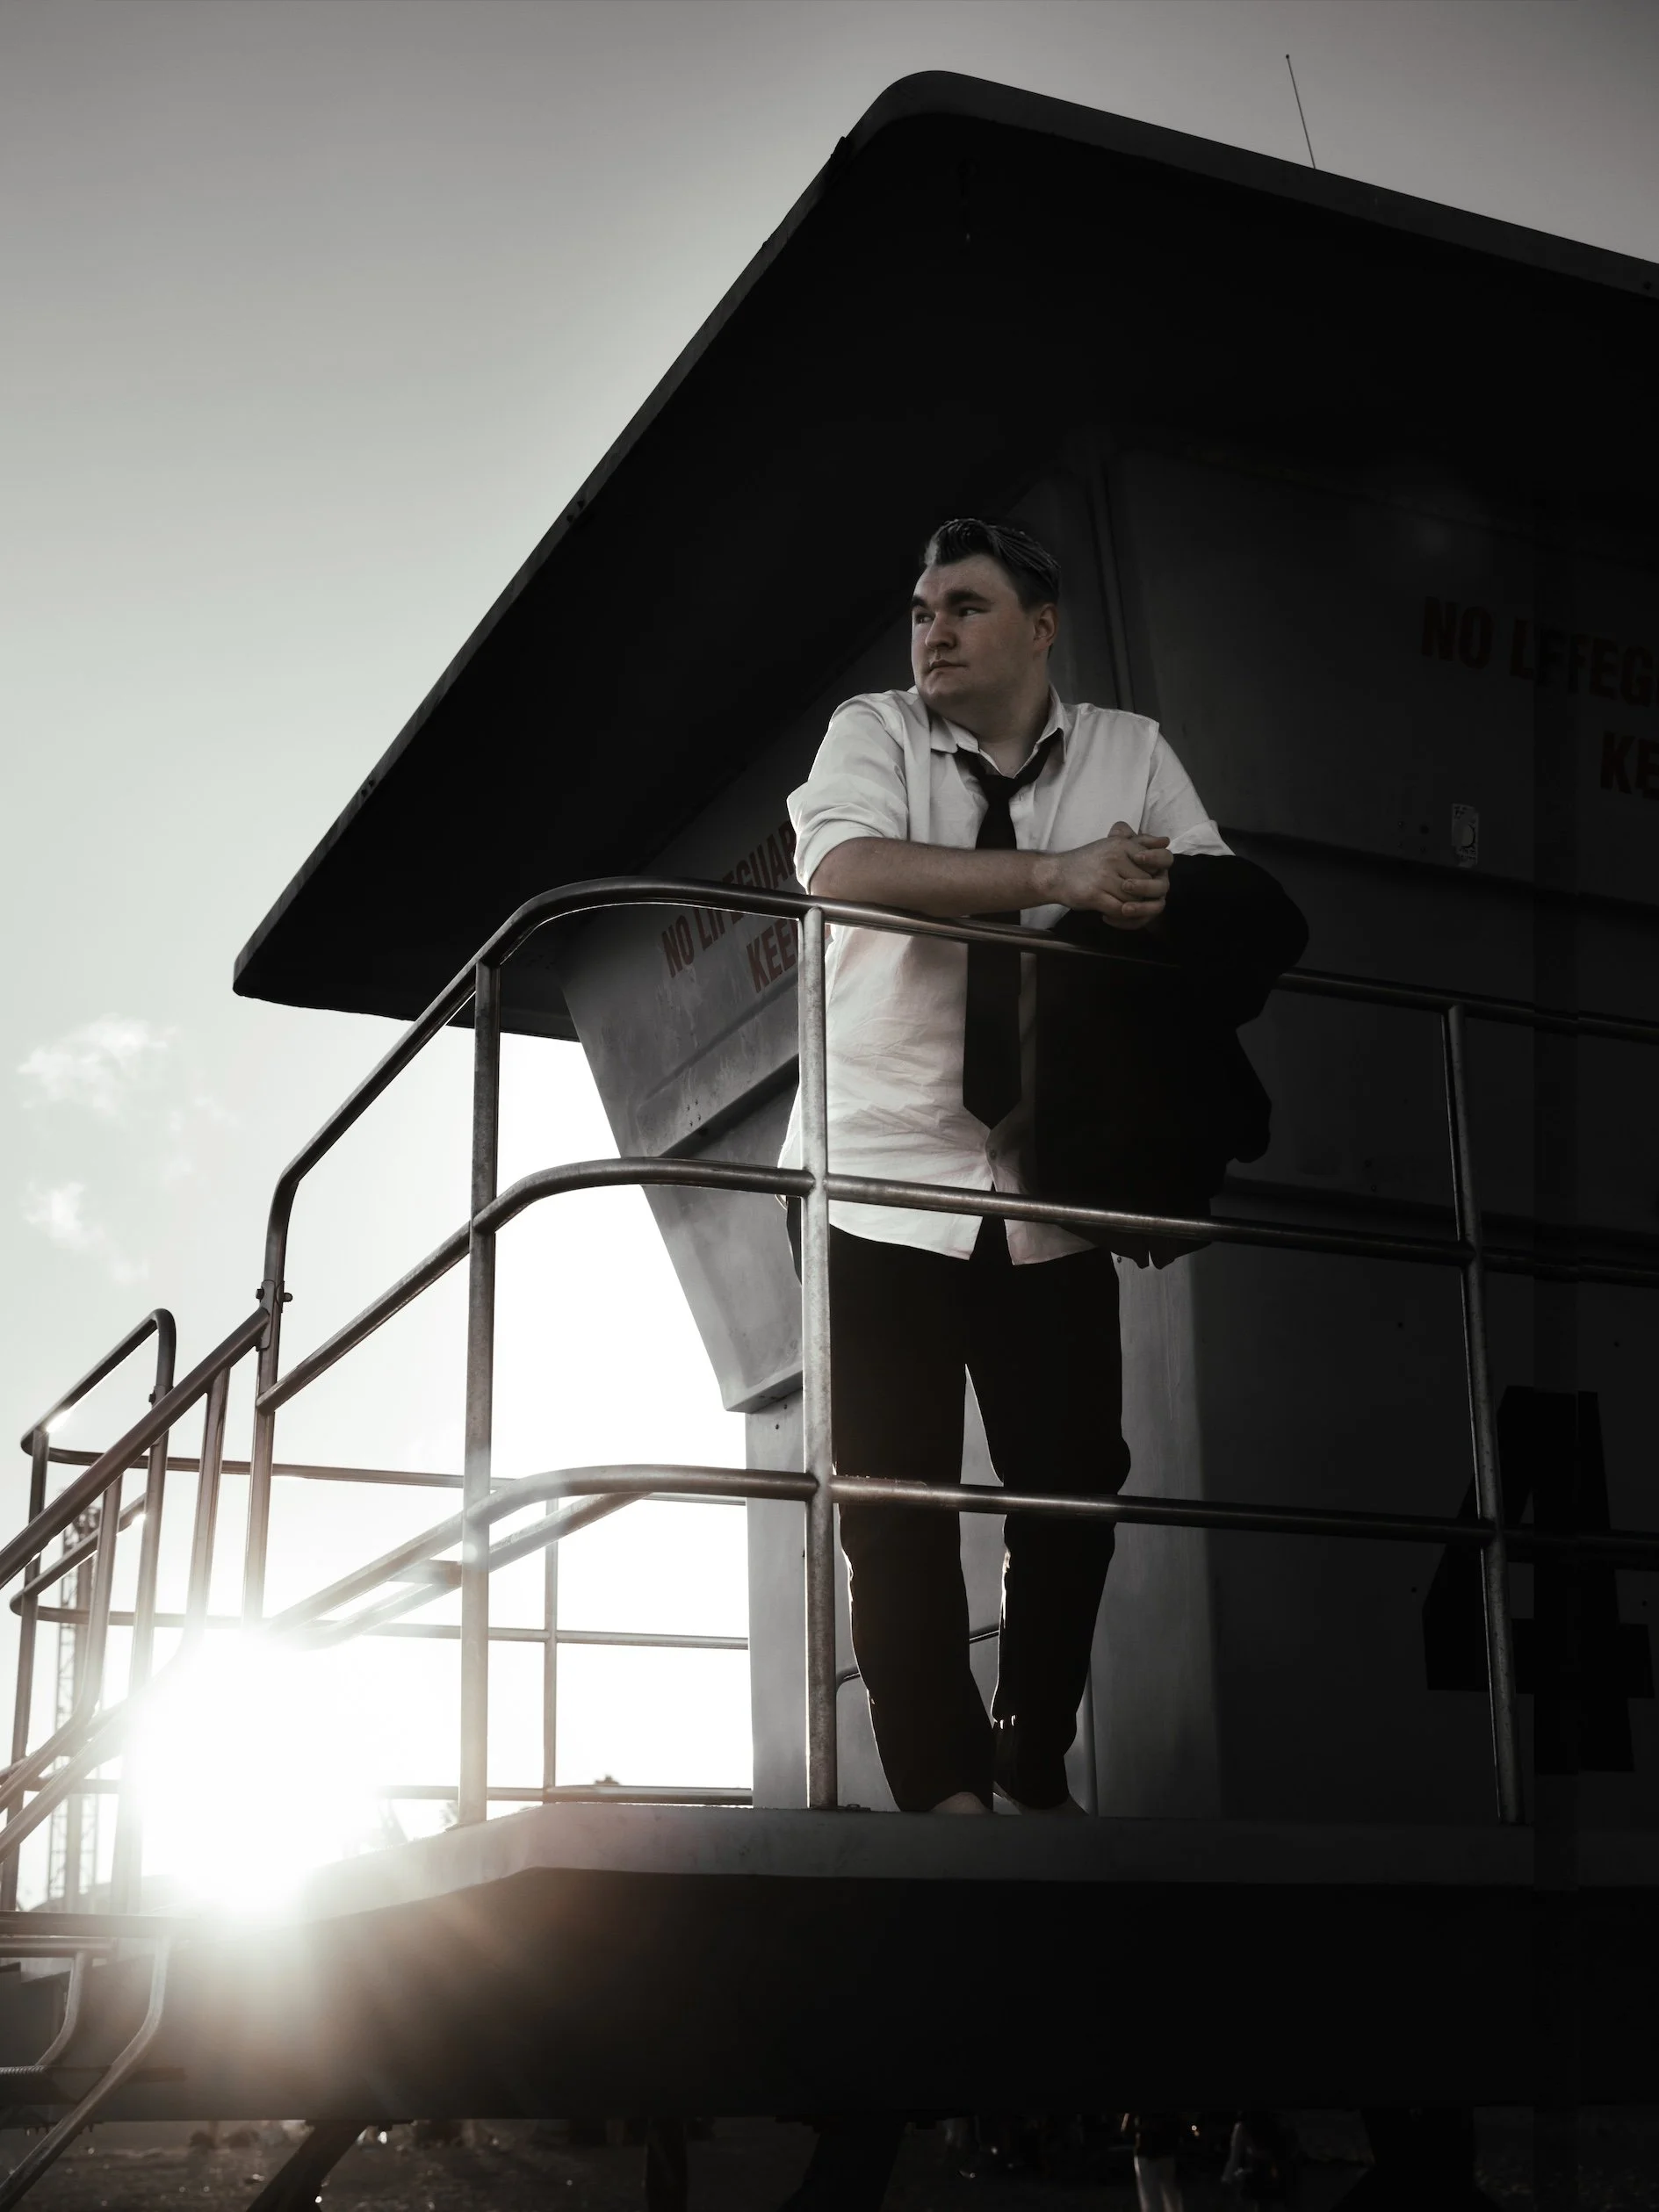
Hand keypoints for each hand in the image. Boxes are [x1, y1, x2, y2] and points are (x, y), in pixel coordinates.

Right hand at [1041, 821, 1172, 929]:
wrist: (1055, 874)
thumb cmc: (1087, 861)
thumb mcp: (1113, 844)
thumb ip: (1141, 842)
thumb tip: (1166, 841)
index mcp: (1122, 844)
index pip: (1153, 865)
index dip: (1149, 878)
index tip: (1137, 881)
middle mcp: (1115, 858)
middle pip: (1145, 884)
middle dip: (1139, 895)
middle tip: (1126, 897)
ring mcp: (1104, 877)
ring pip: (1134, 899)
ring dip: (1129, 907)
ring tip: (1115, 904)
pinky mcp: (1095, 895)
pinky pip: (1120, 910)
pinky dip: (1118, 916)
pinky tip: (1107, 913)